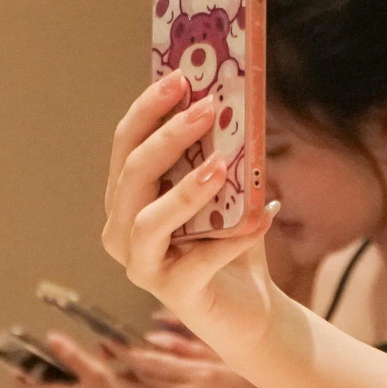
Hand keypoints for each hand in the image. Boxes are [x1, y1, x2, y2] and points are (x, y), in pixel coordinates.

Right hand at [101, 74, 277, 352]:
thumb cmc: (230, 243)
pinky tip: (265, 216)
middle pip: (132, 175)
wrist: (251, 309)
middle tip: (206, 108)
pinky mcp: (174, 294)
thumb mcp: (224, 193)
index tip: (179, 78)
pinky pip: (200, 260)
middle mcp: (121, 232)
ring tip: (220, 166)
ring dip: (184, 190)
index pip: (125, 145)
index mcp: (126, 199)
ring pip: (147, 221)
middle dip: (167, 138)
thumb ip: (219, 156)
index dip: (148, 109)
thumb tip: (232, 104)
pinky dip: (234, 237)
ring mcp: (142, 266)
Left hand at [102, 328, 271, 387]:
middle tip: (105, 351)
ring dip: (120, 385)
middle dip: (120, 363)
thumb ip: (188, 344)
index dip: (127, 351)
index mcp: (202, 374)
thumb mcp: (224, 361)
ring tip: (112, 372)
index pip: (153, 361)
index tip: (110, 341)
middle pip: (142, 378)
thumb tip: (151, 333)